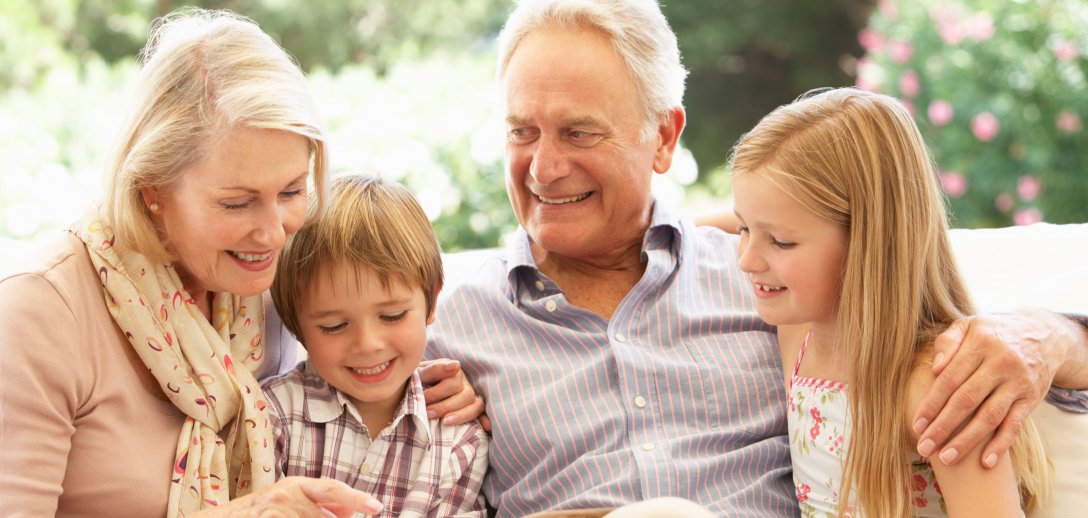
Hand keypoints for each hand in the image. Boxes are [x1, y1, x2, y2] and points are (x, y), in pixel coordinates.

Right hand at [193, 477, 382, 516]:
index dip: (355, 498)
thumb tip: (350, 513)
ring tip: (308, 516)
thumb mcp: (288, 502)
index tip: (376, 507)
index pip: (332, 489)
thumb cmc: (257, 512)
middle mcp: (287, 494)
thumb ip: (317, 505)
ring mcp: (276, 510)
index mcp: (296, 485)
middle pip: (325, 516)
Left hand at [418, 359, 489, 430]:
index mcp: (451, 370)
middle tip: (427, 413)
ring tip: (444, 422)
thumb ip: (434, 369)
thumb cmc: (413, 381)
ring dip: (461, 415)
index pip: (453, 380)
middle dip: (445, 406)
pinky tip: (487, 427)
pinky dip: (485, 420)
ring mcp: (468, 396)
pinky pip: (481, 414)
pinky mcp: (470, 408)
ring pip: (476, 405)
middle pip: (466, 394)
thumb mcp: (418, 373)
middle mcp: (463, 382)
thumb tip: (457, 365)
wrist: (410, 391)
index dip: (438, 392)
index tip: (424, 398)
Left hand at [911, 311, 1064, 468]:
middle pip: (966, 400)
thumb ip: (947, 342)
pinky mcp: (1032, 398)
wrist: (1044, 334)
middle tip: (924, 447)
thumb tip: (935, 368)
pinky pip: (1015, 424)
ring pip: (989, 416)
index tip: (916, 425)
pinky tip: (986, 462)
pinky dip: (1001, 444)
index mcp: (980, 343)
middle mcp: (1000, 363)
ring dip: (967, 441)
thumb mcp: (969, 325)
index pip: (949, 379)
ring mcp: (1018, 382)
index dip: (931, 404)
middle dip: (943, 427)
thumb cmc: (993, 333)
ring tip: (946, 458)